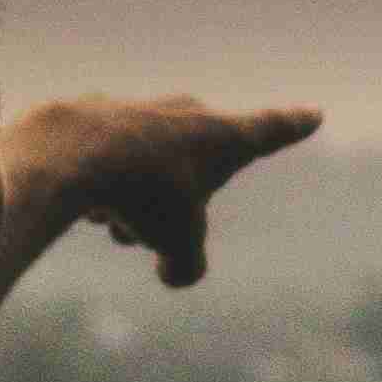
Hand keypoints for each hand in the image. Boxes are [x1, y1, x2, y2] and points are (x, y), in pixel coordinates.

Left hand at [1, 98, 320, 292]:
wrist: (67, 154)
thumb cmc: (140, 196)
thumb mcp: (178, 244)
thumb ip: (188, 265)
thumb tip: (175, 272)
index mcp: (223, 137)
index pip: (272, 131)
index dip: (294, 127)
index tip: (314, 115)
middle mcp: (186, 114)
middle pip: (195, 171)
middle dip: (178, 204)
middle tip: (157, 228)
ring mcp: (138, 109)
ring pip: (147, 171)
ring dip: (136, 205)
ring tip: (114, 223)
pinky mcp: (94, 114)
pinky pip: (107, 162)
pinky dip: (100, 187)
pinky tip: (82, 199)